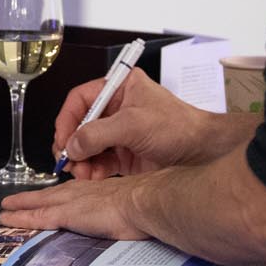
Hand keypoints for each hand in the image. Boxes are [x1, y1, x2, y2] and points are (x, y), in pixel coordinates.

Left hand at [0, 174, 155, 238]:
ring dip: (19, 207)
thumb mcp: (129, 206)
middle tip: (11, 201)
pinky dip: (21, 217)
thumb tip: (123, 223)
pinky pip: (38, 216)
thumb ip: (119, 213)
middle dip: (29, 199)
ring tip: (4, 210)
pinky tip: (8, 219)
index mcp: (94, 190)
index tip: (42, 199)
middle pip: (48, 196)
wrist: (145, 201)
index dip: (52, 197)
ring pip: (37, 204)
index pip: (67, 193)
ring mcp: (71, 202)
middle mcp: (79, 192)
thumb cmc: (145, 205)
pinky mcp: (67, 214)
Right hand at [53, 68, 211, 178]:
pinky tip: (91, 177)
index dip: (68, 119)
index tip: (62, 139)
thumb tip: (72, 145)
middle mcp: (117, 108)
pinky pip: (100, 161)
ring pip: (88, 146)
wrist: (202, 153)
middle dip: (73, 144)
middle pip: (81, 125)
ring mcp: (120, 132)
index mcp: (120, 88)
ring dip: (81, 160)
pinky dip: (92, 170)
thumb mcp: (134, 125)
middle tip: (67, 160)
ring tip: (81, 172)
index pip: (81, 99)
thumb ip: (98, 134)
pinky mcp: (125, 154)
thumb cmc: (179, 127)